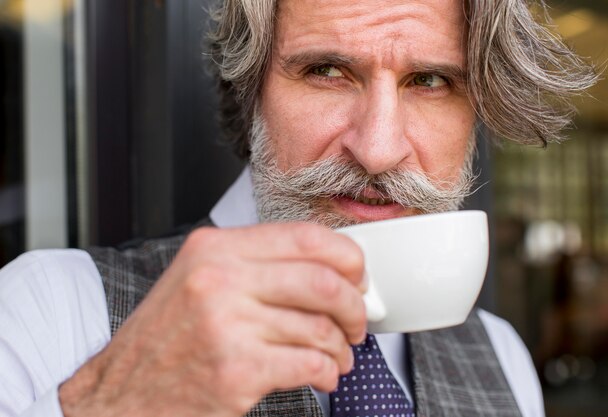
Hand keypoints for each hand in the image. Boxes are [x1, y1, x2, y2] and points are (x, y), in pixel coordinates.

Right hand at [59, 223, 366, 416]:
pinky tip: (323, 374)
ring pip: (319, 328)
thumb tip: (327, 271)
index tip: (357, 276)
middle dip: (354, 306)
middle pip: (322, 281)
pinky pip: (309, 364)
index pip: (305, 236)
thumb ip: (257, 267)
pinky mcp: (236, 371)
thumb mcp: (199, 279)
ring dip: (342, 347)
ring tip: (338, 355)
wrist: (118, 395)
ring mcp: (227, 325)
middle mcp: (220, 280)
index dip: (347, 257)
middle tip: (357, 321)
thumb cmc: (165, 339)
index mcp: (215, 249)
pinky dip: (327, 372)